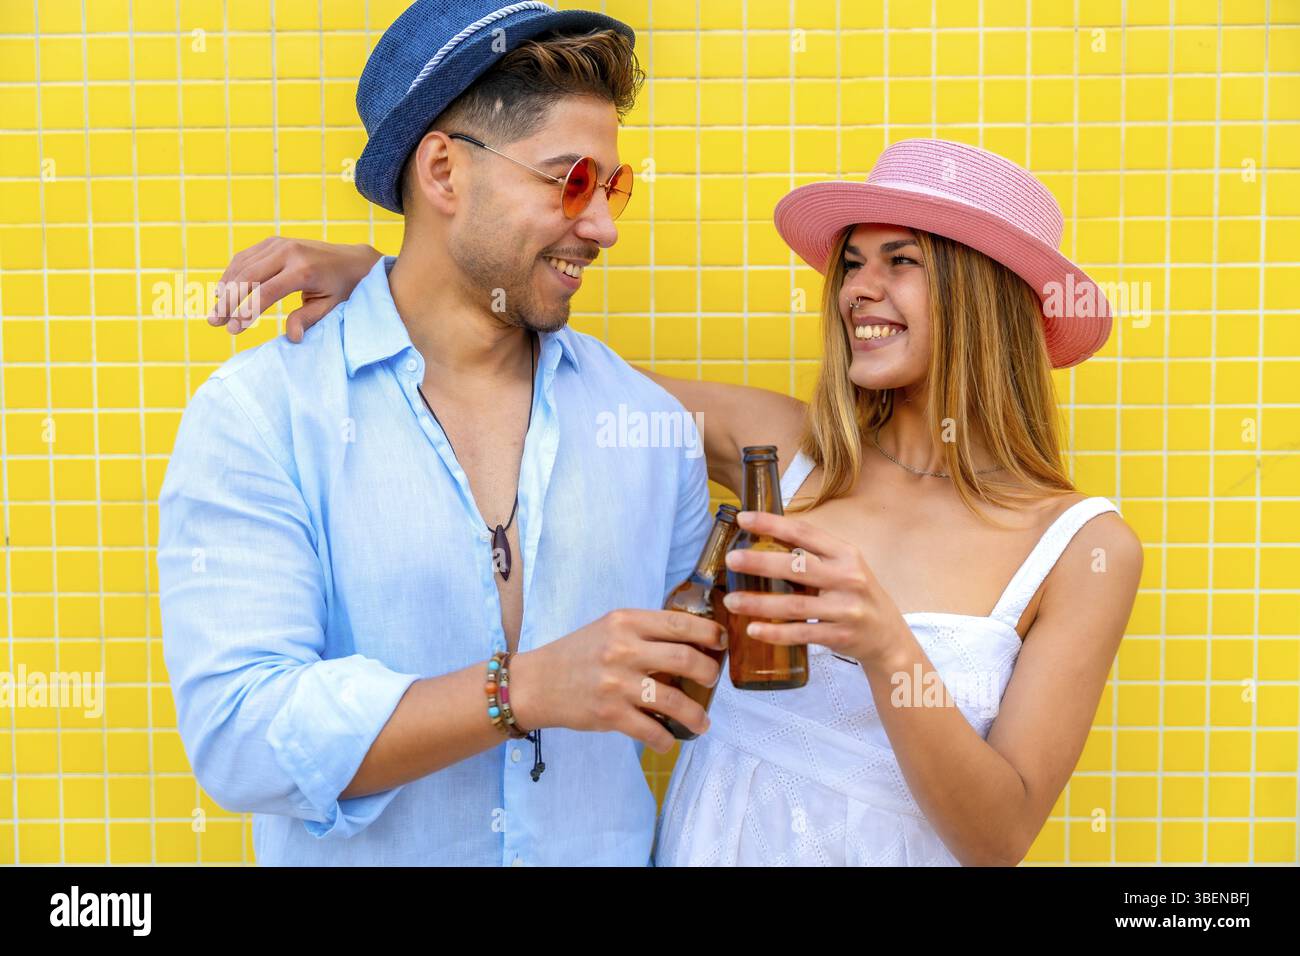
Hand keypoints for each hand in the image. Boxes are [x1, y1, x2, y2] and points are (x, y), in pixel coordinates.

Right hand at [207, 237, 382, 341]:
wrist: (353, 260)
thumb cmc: (342, 288)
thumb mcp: (331, 306)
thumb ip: (308, 319)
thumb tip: (292, 338)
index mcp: (304, 270)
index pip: (267, 292)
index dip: (247, 311)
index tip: (233, 329)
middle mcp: (289, 252)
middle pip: (248, 277)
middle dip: (228, 301)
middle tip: (214, 322)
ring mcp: (279, 243)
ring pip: (242, 265)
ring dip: (225, 288)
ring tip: (216, 312)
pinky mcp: (273, 241)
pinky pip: (246, 257)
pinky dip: (232, 274)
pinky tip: (223, 292)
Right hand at [511, 609, 726, 753]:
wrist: (537, 683)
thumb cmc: (577, 654)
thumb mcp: (609, 628)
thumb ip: (644, 631)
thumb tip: (692, 641)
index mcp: (625, 621)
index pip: (679, 623)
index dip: (709, 634)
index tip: (721, 643)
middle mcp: (622, 649)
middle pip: (685, 659)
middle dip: (709, 673)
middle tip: (712, 681)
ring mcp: (616, 683)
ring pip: (674, 700)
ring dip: (696, 715)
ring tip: (703, 721)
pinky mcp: (609, 714)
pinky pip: (651, 731)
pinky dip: (667, 739)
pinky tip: (670, 740)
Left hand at [721, 510, 909, 667]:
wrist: (889, 637)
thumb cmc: (858, 595)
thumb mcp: (845, 567)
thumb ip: (813, 554)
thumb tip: (766, 536)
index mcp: (845, 554)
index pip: (804, 532)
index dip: (772, 524)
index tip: (743, 518)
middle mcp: (847, 578)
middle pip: (797, 567)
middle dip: (760, 562)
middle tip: (731, 560)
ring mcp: (845, 609)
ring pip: (794, 605)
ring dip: (759, 603)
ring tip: (732, 600)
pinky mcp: (840, 636)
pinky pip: (801, 633)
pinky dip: (775, 633)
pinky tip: (753, 629)